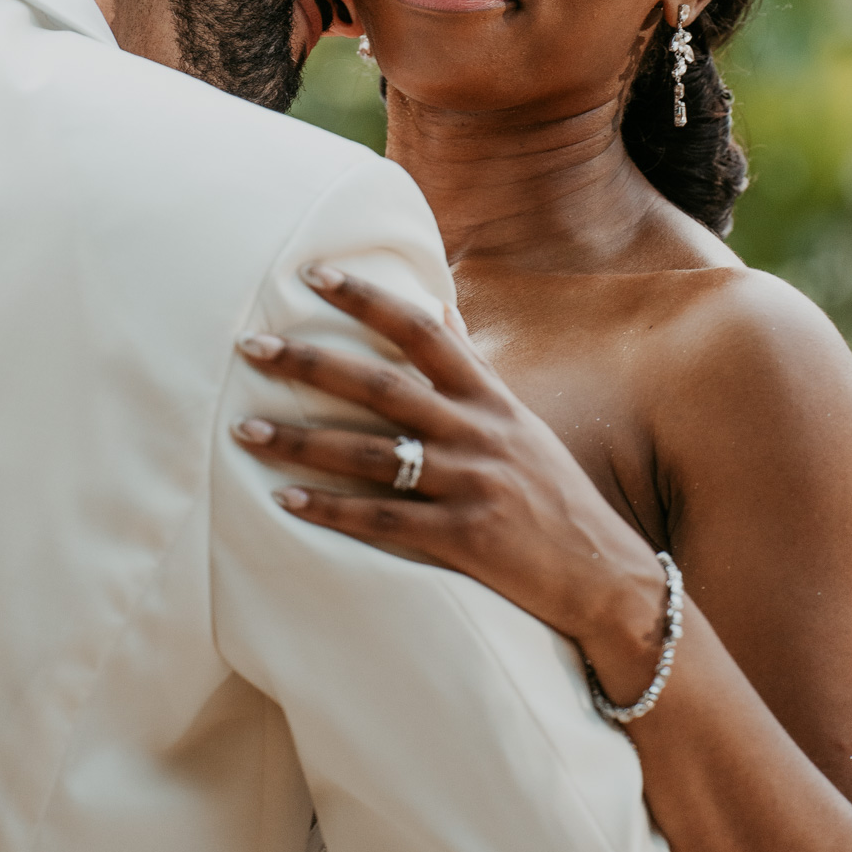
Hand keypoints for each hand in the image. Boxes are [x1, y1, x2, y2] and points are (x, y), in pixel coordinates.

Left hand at [233, 264, 671, 704]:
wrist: (606, 577)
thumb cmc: (554, 495)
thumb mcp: (520, 421)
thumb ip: (473, 366)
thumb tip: (438, 305)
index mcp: (489, 397)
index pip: (423, 329)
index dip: (368, 297)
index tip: (314, 274)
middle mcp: (478, 431)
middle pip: (381, 384)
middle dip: (310, 362)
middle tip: (251, 345)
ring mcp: (471, 485)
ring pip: (370, 453)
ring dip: (302, 440)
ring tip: (245, 430)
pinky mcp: (465, 539)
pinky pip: (383, 520)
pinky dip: (331, 509)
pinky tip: (285, 500)